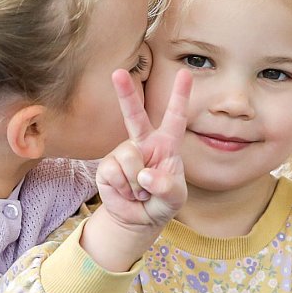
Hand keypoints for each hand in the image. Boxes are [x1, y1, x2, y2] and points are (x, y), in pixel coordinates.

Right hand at [82, 68, 191, 270]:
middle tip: (117, 72)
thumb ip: (166, 187)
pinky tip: (126, 193)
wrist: (138, 220)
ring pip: (130, 158)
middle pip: (133, 114)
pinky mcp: (107, 167)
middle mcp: (143, 143)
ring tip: (140, 192)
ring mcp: (123, 153)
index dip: (180, 95)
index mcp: (166, 144)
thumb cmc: (161, 202)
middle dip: (125, 93)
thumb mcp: (175, 198)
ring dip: (137, 183)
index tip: (184, 73)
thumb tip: (145, 175)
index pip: (176, 117)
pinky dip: (124, 189)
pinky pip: (115, 173)